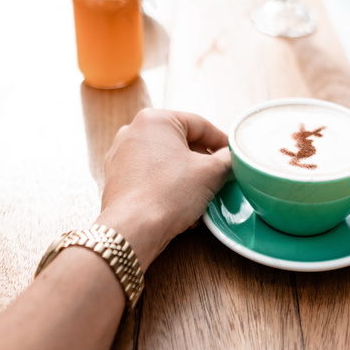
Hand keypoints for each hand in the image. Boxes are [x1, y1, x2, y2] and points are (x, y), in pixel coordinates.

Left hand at [98, 108, 230, 268]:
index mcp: (155, 119)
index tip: (234, 154)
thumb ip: (227, 159)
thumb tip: (231, 157)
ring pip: (166, 160)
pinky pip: (150, 175)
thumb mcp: (211, 173)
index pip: (199, 124)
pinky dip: (168, 186)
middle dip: (203, 162)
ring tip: (202, 197)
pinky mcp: (116, 177)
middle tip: (220, 177)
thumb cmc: (168, 195)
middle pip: (181, 142)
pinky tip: (182, 206)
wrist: (132, 230)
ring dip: (187, 177)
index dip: (222, 140)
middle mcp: (133, 130)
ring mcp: (121, 154)